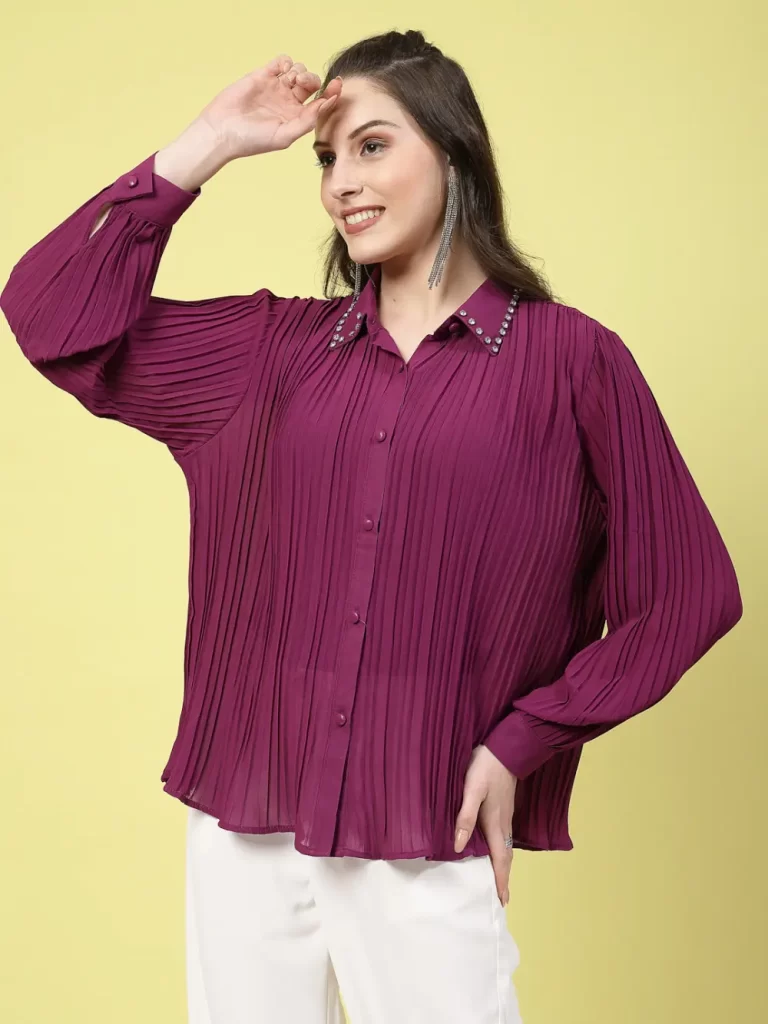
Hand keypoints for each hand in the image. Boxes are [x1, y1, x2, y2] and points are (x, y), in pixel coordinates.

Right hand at [195, 53, 341, 160]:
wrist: (223, 130)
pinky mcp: (263, 76)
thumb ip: (306, 121)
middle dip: (311, 79)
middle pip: (311, 83)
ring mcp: (276, 88)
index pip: (320, 102)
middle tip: (301, 83)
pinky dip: (285, 61)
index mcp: (297, 118)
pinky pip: (281, 62)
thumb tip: (325, 104)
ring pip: (298, 70)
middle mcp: (288, 102)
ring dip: (300, 70)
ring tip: (290, 79)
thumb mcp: (284, 136)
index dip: (331, 93)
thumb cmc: (252, 140)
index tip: (337, 84)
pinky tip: (281, 69)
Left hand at [454, 744, 517, 906]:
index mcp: (496, 824)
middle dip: (503, 878)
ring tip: (498, 878)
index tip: (502, 901)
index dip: (501, 881)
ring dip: (503, 865)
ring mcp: (506, 815)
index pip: (500, 859)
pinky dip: (502, 850)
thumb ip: (465, 817)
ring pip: (506, 847)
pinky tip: (494, 848)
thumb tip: (460, 846)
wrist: (506, 748)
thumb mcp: (472, 790)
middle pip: (506, 857)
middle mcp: (504, 824)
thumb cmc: (486, 768)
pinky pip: (505, 836)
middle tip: (501, 897)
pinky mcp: (505, 807)